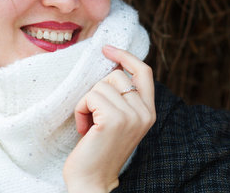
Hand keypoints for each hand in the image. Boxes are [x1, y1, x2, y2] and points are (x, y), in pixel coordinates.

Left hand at [63, 45, 155, 192]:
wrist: (92, 181)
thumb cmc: (98, 150)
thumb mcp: (118, 121)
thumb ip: (122, 99)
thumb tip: (111, 69)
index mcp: (148, 112)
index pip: (144, 72)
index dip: (126, 57)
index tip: (107, 49)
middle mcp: (144, 113)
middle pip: (115, 76)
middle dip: (96, 92)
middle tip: (93, 117)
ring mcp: (131, 116)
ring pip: (100, 85)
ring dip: (86, 103)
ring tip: (89, 125)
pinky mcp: (114, 120)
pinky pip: (90, 96)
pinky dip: (80, 109)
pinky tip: (84, 130)